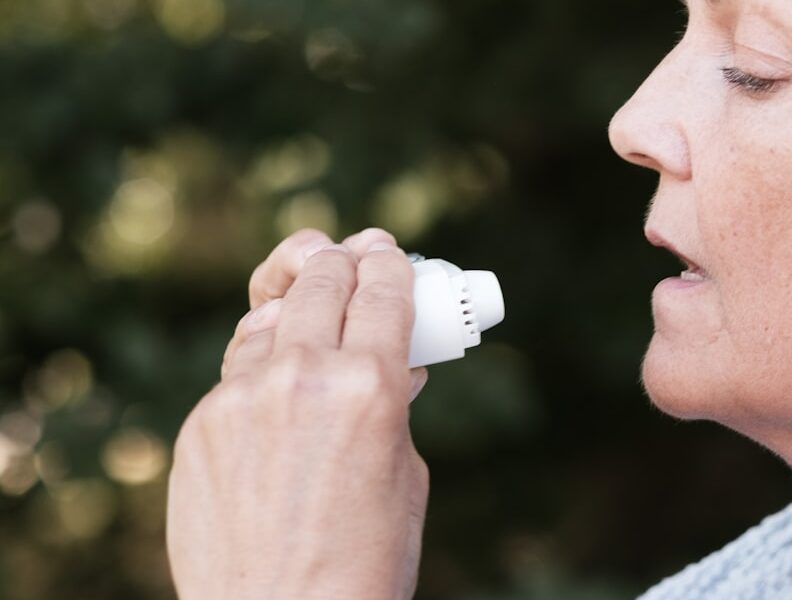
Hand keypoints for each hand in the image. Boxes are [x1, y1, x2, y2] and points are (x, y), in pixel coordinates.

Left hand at [167, 231, 429, 599]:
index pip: (382, 290)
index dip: (391, 264)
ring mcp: (240, 398)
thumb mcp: (406, 473)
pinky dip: (263, 366)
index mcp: (369, 387)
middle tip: (351, 257)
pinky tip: (279, 384)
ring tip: (310, 311)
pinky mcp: (200, 424)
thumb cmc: (363, 561)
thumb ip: (394, 405)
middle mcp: (301, 376)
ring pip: (269, 318)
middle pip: (319, 278)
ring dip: (295, 307)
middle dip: (341, 260)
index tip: (390, 255)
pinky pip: (237, 372)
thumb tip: (395, 366)